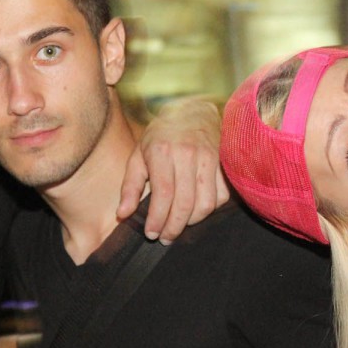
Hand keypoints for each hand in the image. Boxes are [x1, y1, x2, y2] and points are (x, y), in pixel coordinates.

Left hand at [118, 98, 229, 243]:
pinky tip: (196, 209)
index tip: (151, 234)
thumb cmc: (162, 135)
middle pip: (185, 203)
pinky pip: (221, 196)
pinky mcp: (224, 163)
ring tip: (179, 224)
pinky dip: (210, 209)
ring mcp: (209, 158)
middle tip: (165, 237)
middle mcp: (188, 154)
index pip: (163, 194)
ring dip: (192, 221)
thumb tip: (123, 214)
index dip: (158, 219)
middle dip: (174, 227)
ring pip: (206, 203)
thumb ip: (130, 185)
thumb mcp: (138, 154)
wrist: (194, 110)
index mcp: (162, 151)